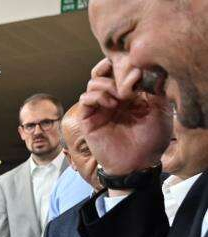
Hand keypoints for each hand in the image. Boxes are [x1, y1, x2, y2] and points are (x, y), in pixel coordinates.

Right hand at [79, 58, 172, 175]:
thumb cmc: (150, 140)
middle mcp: (112, 99)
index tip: (136, 68)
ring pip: (92, 83)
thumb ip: (153, 89)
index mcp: (128, 95)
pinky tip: (111, 104)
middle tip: (127, 79)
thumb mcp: (160, 110)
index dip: (123, 64)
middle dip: (113, 70)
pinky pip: (85, 99)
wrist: (137, 164)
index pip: (118, 70)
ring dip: (107, 85)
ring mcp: (99, 109)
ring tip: (121, 97)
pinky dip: (97, 96)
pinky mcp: (89, 119)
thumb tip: (143, 69)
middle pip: (102, 72)